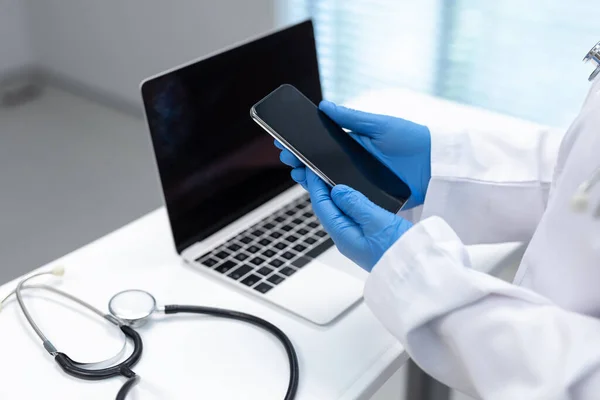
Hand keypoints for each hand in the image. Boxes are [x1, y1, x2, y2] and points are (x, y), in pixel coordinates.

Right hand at [276, 101, 431, 207]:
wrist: (436, 165)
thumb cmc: (411, 140)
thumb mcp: (380, 125)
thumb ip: (352, 118)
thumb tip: (325, 106)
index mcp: (356, 143)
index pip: (323, 143)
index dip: (304, 143)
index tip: (286, 142)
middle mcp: (355, 162)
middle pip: (322, 163)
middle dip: (302, 160)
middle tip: (286, 158)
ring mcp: (361, 180)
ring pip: (330, 181)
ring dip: (311, 178)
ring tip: (297, 173)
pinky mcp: (370, 196)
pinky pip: (347, 198)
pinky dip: (332, 196)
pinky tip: (319, 192)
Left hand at [302, 169, 412, 270]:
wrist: (419, 273)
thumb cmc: (400, 251)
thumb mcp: (377, 221)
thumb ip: (355, 204)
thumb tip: (337, 191)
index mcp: (343, 235)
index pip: (322, 207)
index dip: (315, 187)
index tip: (310, 170)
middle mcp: (347, 240)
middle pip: (326, 211)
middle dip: (319, 191)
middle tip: (313, 173)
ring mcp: (357, 242)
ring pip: (337, 216)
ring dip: (331, 198)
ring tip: (327, 182)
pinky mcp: (368, 241)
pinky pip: (350, 220)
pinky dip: (346, 206)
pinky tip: (350, 200)